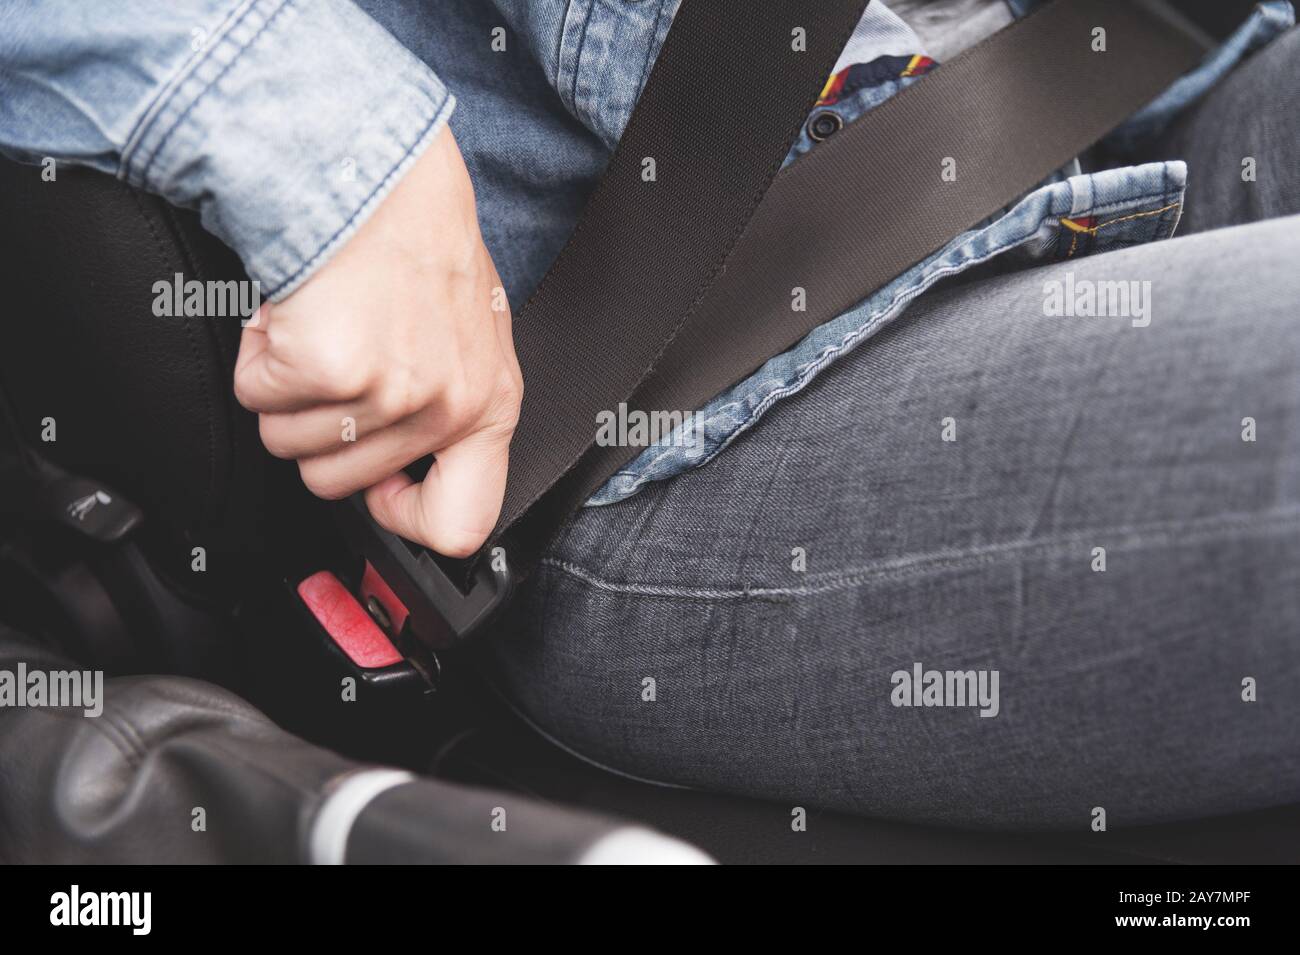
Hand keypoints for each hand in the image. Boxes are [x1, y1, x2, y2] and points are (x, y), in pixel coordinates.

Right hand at [234, 126, 521, 557]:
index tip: (382, 487)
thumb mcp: (470, 336)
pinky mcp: (327, 367)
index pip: (461, 526)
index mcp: (489, 406)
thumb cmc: (417, 242)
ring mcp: (387, 392)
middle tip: (337, 363)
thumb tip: (412, 475)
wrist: (376, 168)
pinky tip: (297, 311)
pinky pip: (257, 396)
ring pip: (289, 443)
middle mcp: (444, 407)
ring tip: (324, 325)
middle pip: (337, 484)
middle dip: (317, 428)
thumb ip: (450, 408)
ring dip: (287, 388)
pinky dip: (259, 353)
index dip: (404, 518)